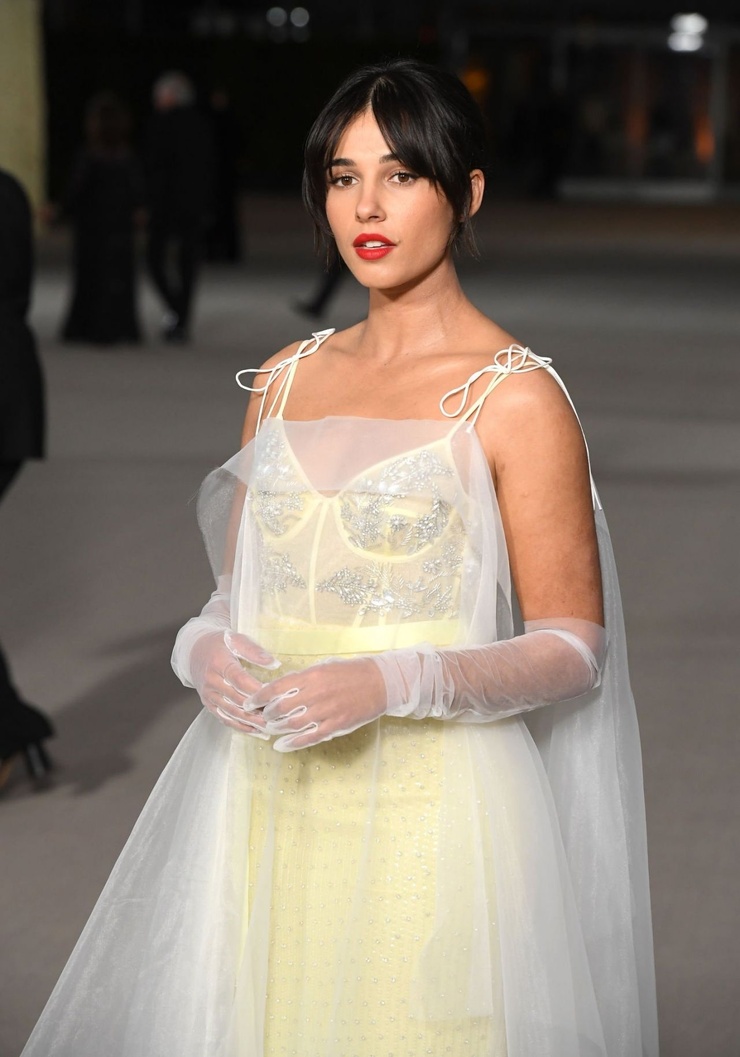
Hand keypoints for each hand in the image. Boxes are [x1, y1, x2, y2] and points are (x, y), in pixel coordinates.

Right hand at [190, 630, 279, 737]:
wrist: (194, 651)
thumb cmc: (219, 644)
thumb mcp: (235, 639)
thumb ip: (254, 651)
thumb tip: (274, 664)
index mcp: (220, 663)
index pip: (240, 680)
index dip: (257, 689)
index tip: (274, 695)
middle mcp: (212, 681)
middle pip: (237, 699)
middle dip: (257, 709)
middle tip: (278, 715)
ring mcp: (209, 695)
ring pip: (231, 712)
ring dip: (251, 721)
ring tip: (270, 726)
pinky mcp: (208, 704)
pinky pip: (224, 718)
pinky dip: (240, 726)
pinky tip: (255, 730)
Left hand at [249, 657, 387, 751]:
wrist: (380, 682)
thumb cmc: (351, 671)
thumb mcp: (324, 667)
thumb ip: (303, 678)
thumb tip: (281, 686)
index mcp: (312, 675)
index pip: (277, 687)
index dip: (259, 697)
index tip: (250, 702)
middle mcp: (316, 693)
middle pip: (281, 708)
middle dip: (266, 715)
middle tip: (260, 718)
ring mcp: (326, 711)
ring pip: (292, 724)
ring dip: (277, 729)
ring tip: (269, 730)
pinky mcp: (336, 725)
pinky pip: (310, 737)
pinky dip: (293, 743)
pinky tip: (281, 746)